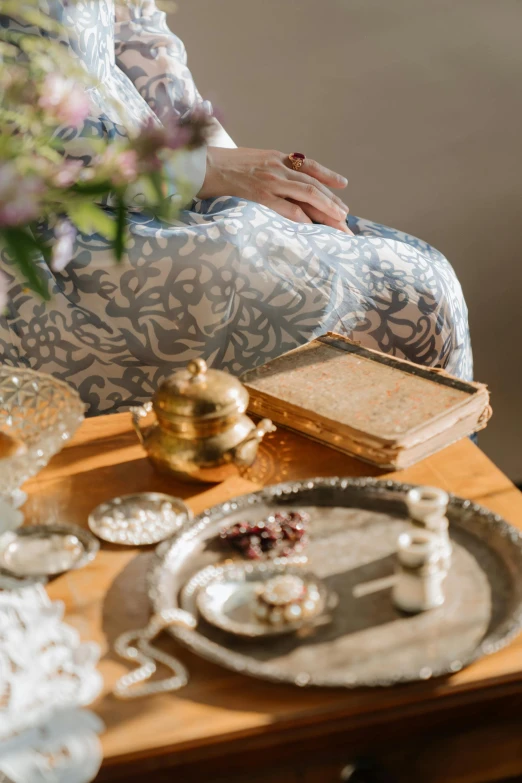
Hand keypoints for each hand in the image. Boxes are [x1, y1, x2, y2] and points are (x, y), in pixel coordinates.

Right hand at [198, 147, 350, 231]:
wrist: (200, 165)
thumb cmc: (220, 166)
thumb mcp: (249, 160)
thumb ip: (266, 168)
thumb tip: (277, 180)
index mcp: (275, 157)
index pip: (310, 166)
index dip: (328, 176)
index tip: (343, 185)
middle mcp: (277, 167)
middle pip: (314, 184)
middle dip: (332, 202)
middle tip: (346, 217)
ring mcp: (270, 181)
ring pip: (308, 195)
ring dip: (326, 210)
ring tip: (339, 222)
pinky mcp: (260, 196)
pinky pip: (288, 208)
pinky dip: (303, 218)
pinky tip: (313, 228)